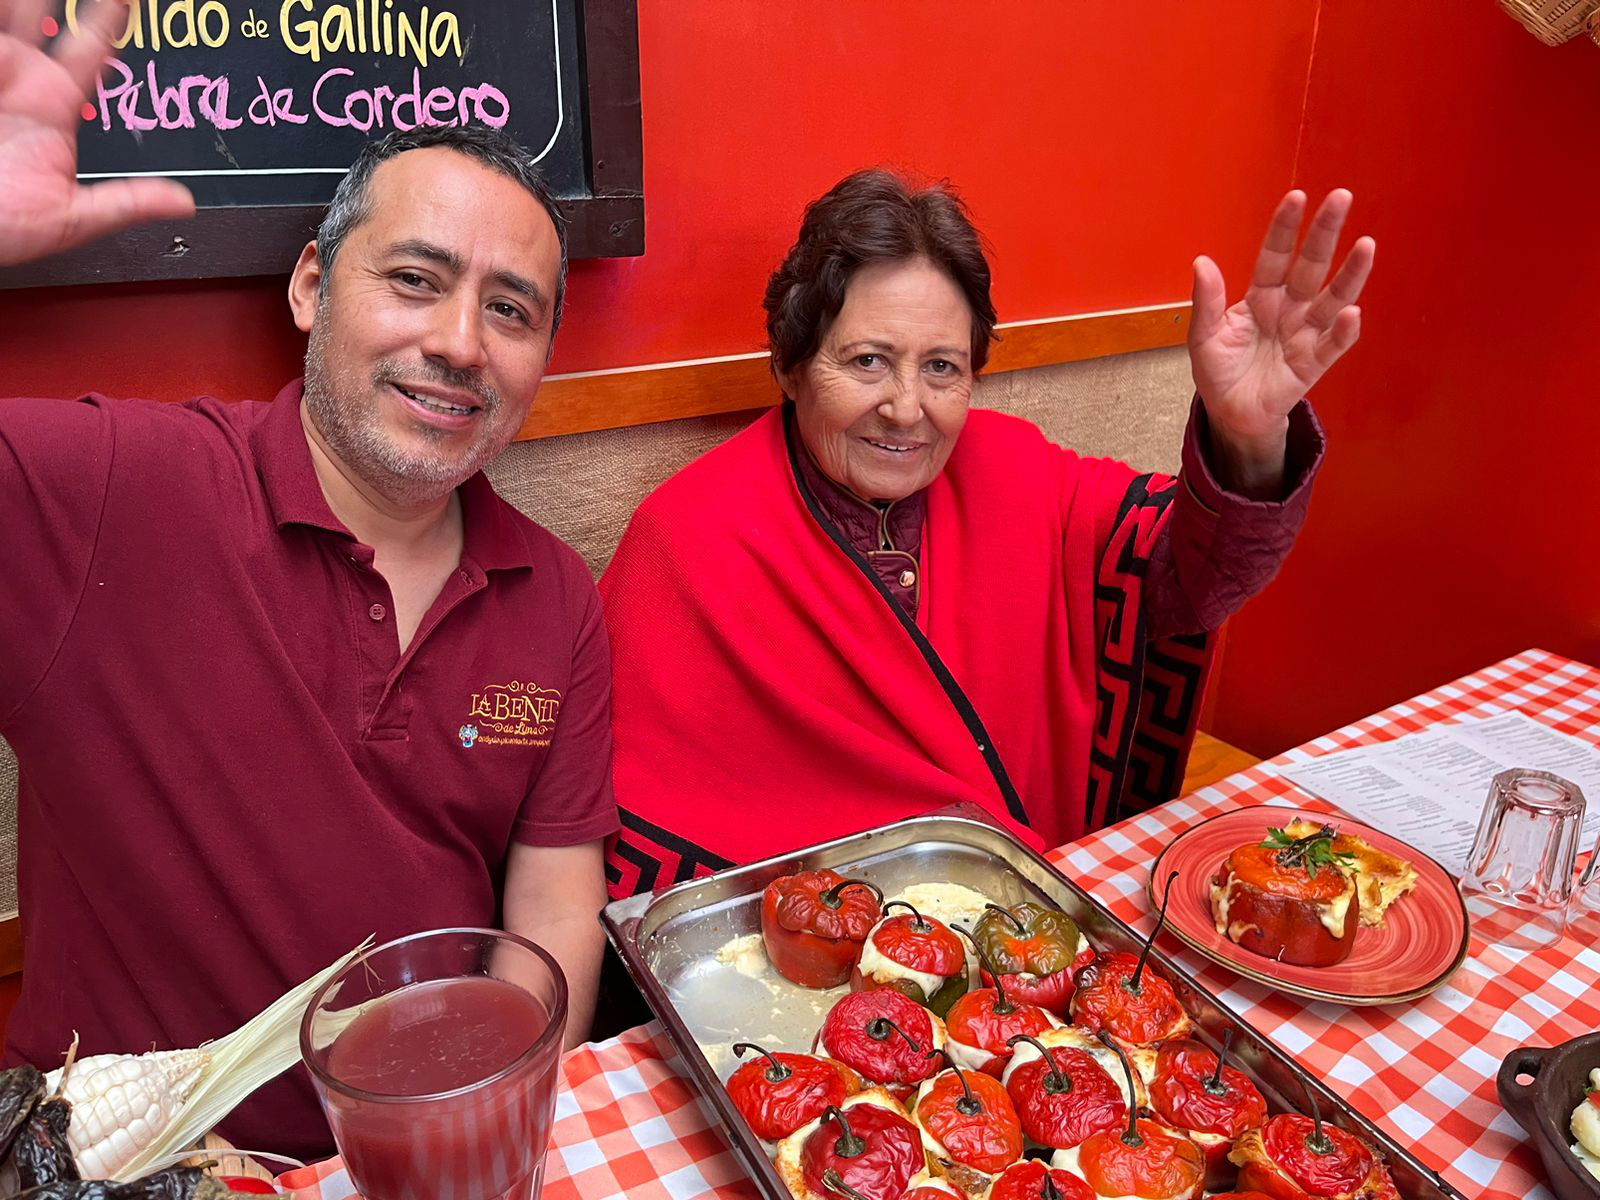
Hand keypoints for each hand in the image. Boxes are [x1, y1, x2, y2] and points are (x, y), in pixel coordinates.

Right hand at [0, 0, 192, 266]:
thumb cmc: (5, 225)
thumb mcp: (74, 217)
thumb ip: (127, 202)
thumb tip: (185, 203)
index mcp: (52, 104)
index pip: (91, 49)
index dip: (110, 17)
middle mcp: (19, 78)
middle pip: (42, 13)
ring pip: (11, 13)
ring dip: (23, 0)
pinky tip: (5, 7)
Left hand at [1188, 189, 1374, 491]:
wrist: (1229, 413)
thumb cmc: (1219, 371)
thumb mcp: (1204, 336)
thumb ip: (1207, 302)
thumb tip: (1202, 262)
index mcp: (1261, 296)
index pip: (1275, 256)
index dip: (1284, 229)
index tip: (1296, 197)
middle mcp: (1289, 308)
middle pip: (1311, 266)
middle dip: (1325, 233)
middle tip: (1341, 198)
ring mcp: (1305, 333)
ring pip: (1332, 299)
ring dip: (1350, 274)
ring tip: (1366, 246)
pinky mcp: (1314, 362)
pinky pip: (1333, 344)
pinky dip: (1344, 331)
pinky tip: (1353, 313)